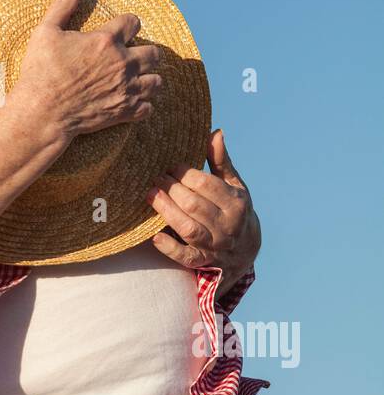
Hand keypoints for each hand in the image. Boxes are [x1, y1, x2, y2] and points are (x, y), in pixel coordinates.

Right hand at [15, 0, 162, 142]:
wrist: (42, 112)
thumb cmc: (41, 71)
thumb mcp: (46, 32)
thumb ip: (62, 6)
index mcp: (106, 40)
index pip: (133, 22)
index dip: (128, 24)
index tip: (121, 30)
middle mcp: (122, 63)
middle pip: (153, 53)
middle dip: (145, 52)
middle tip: (132, 56)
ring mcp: (127, 88)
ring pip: (156, 81)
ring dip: (148, 78)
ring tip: (136, 79)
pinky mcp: (125, 111)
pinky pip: (148, 108)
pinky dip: (143, 105)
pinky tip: (132, 101)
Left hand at [145, 129, 260, 293]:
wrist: (245, 250)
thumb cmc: (234, 210)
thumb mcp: (234, 186)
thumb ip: (221, 161)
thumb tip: (216, 132)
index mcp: (235, 203)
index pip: (206, 185)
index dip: (185, 173)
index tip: (170, 166)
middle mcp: (227, 226)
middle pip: (194, 205)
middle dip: (172, 189)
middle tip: (156, 177)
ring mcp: (215, 246)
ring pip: (188, 228)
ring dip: (166, 211)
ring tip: (150, 194)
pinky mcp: (202, 262)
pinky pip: (185, 257)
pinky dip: (169, 248)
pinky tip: (154, 236)